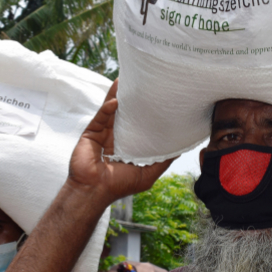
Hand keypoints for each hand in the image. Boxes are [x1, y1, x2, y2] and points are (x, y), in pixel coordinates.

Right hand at [67, 80, 175, 204]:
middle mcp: (116, 137)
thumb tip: (180, 150)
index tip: (158, 100)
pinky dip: (107, 108)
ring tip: (124, 80)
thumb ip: (163, 161)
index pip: (139, 125)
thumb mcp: (148, 174)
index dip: (147, 114)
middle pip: (125, 113)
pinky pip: (100, 117)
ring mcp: (102, 133)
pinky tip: (116, 100)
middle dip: (131, 99)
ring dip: (118, 95)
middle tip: (141, 83)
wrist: (94, 190)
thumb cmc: (120, 185)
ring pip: (112, 110)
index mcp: (128, 145)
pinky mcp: (91, 132)